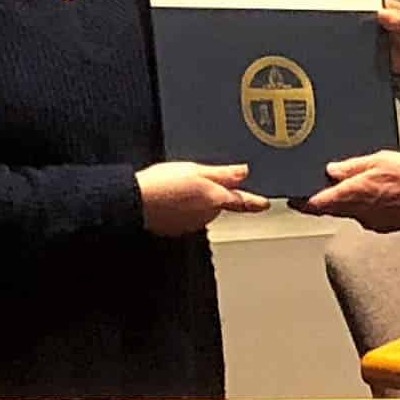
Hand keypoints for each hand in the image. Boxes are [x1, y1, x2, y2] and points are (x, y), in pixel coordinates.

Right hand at [136, 160, 263, 235]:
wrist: (135, 202)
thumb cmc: (161, 185)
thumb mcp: (195, 169)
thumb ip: (223, 173)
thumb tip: (244, 171)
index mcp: (215, 199)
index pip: (242, 201)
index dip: (255, 201)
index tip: (265, 204)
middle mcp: (207, 216)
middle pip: (218, 204)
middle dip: (211, 194)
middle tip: (192, 181)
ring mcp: (191, 224)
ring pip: (201, 211)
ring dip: (194, 201)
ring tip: (175, 189)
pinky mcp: (176, 229)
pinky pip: (185, 218)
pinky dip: (180, 209)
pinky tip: (167, 200)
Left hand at [300, 151, 399, 230]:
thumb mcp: (378, 160)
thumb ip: (351, 166)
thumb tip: (331, 170)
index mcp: (353, 194)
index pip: (316, 204)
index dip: (302, 202)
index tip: (294, 199)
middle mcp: (358, 212)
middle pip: (330, 209)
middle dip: (324, 200)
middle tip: (321, 189)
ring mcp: (370, 221)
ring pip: (349, 212)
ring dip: (348, 201)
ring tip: (361, 185)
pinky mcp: (382, 226)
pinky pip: (365, 216)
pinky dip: (365, 207)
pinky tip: (379, 195)